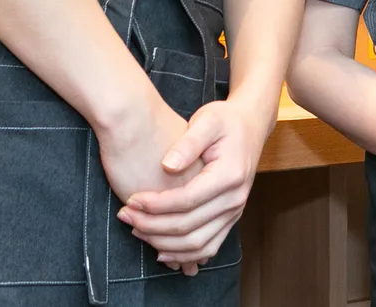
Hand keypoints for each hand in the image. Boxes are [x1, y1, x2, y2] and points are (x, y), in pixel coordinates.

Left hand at [116, 100, 267, 269]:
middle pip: (189, 227)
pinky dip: (183, 255)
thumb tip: (167, 166)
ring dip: (164, 244)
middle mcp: (235, 199)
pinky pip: (208, 248)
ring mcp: (234, 212)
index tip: (131, 199)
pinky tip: (161, 250)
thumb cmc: (225, 121)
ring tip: (137, 231)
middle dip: (152, 226)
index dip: (156, 204)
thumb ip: (188, 143)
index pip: (187, 200)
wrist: (250, 126)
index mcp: (229, 175)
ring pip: (197, 245)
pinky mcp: (230, 219)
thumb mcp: (207, 120)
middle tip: (125, 216)